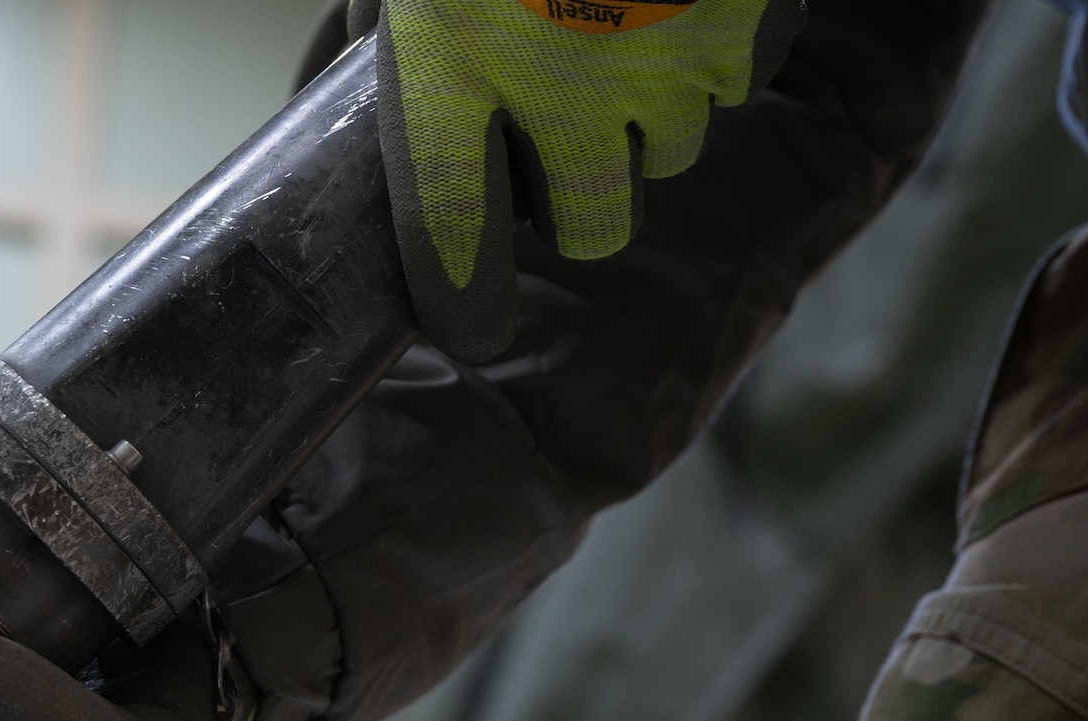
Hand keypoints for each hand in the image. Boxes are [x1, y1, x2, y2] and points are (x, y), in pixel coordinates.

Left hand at [352, 0, 803, 360]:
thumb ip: (376, 19)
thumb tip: (335, 76)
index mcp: (457, 65)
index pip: (452, 236)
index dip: (461, 298)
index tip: (470, 323)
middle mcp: (567, 87)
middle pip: (589, 223)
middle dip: (574, 198)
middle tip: (556, 132)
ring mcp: (670, 58)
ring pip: (670, 152)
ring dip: (643, 115)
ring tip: (616, 30)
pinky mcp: (752, 19)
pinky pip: (741, 78)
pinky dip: (717, 49)